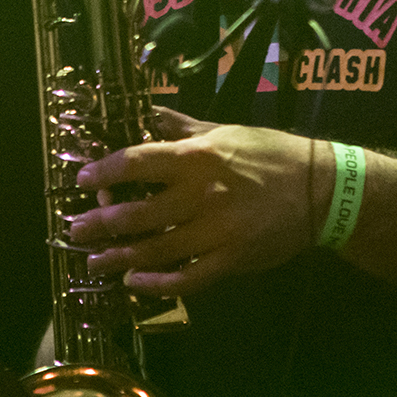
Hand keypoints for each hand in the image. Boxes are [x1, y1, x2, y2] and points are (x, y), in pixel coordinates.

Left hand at [69, 107, 328, 296]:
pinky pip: (187, 278)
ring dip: (120, 257)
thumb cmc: (269, 154)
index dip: (104, 171)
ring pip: (156, 250)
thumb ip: (180, 126)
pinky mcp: (230, 259)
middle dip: (100, 224)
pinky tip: (135, 283)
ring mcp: (216, 231)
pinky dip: (157, 284)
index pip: (138, 162)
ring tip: (96, 260)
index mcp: (197, 156)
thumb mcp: (224, 130)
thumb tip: (142, 112)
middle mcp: (201, 195)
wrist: (321, 189)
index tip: (80, 178)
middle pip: (137, 213)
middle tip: (76, 229)